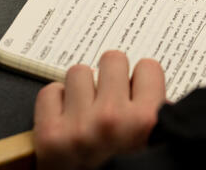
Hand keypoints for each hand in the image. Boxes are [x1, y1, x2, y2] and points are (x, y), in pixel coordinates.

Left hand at [33, 51, 165, 169]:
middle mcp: (113, 119)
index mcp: (147, 123)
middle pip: (113, 59)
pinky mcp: (48, 136)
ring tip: (88, 110)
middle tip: (111, 96)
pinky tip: (67, 119)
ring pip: (79, 72)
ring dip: (84, 89)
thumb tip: (146, 82)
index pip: (148, 67)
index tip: (138, 91)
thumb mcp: (157, 146)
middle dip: (112, 77)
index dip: (142, 80)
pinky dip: (57, 102)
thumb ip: (156, 114)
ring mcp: (78, 127)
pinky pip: (50, 91)